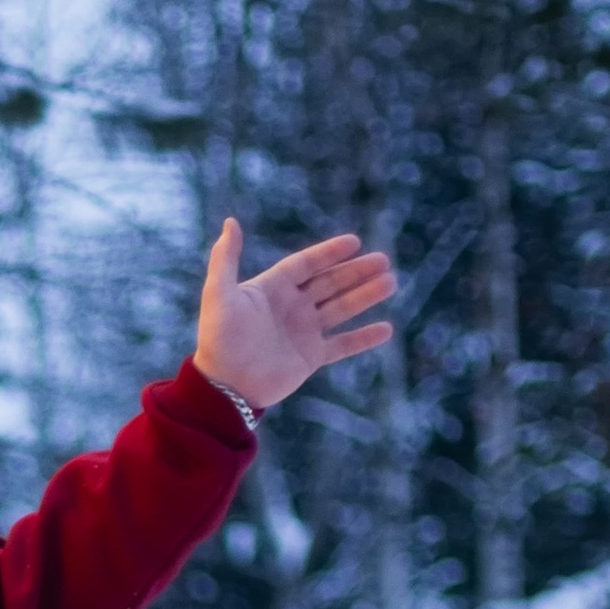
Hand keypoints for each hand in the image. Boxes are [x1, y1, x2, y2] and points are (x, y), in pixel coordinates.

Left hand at [192, 216, 395, 407]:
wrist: (225, 387)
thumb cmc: (219, 339)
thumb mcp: (219, 294)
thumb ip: (226, 259)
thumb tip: (231, 222)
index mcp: (272, 288)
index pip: (306, 264)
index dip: (329, 253)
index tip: (355, 242)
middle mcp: (291, 307)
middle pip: (330, 283)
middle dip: (356, 272)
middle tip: (384, 261)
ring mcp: (303, 332)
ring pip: (341, 309)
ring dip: (365, 296)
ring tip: (390, 283)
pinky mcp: (310, 358)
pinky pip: (342, 345)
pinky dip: (363, 338)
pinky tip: (386, 329)